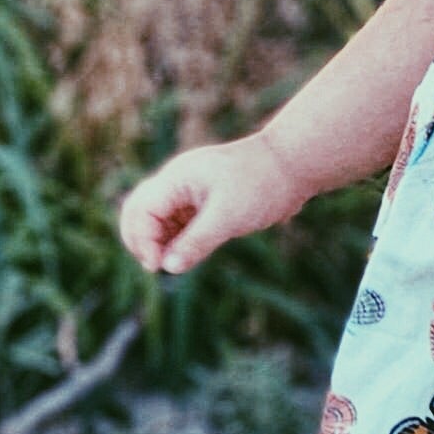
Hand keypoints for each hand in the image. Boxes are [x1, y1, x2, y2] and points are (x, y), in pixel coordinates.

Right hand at [116, 132, 309, 275]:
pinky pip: (180, 225)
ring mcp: (190, 193)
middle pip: (140, 212)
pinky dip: (178, 241)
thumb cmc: (261, 184)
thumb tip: (168, 268)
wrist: (293, 166)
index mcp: (176, 179)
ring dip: (160, 243)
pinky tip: (186, 257)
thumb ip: (196, 242)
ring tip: (173, 265)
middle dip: (141, 240)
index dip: (142, 240)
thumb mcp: (227, 217)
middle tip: (156, 267)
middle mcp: (177, 184)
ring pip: (159, 221)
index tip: (157, 266)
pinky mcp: (205, 204)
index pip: (141, 211)